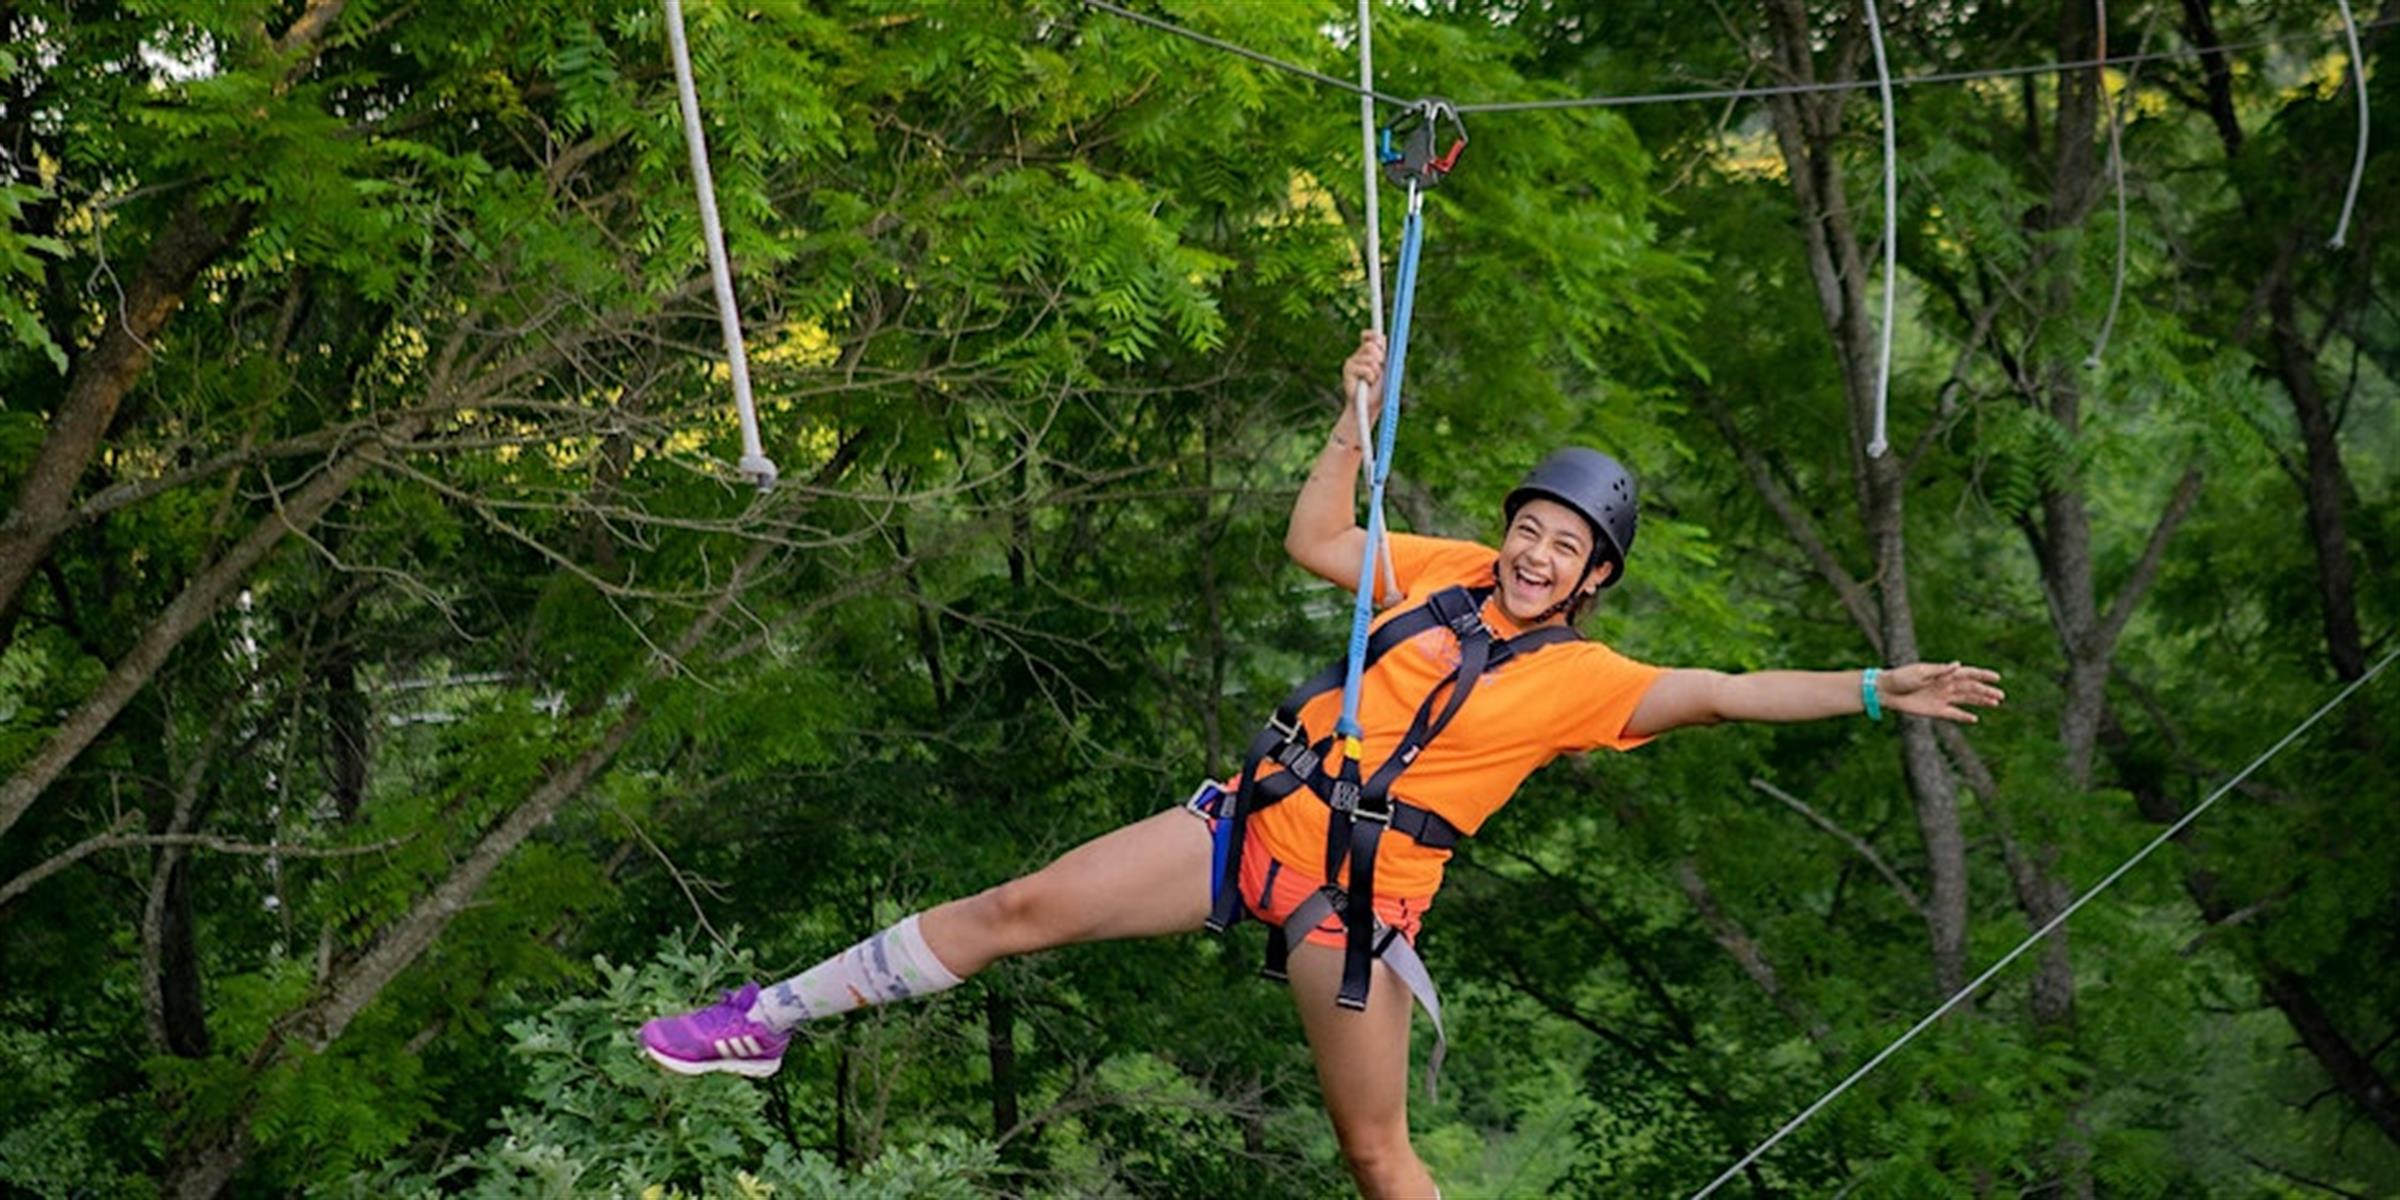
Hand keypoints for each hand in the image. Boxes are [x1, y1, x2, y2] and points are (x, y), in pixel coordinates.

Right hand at [1339, 330, 1385, 411]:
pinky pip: (1365, 368)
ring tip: (1372, 381)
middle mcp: (1359, 355)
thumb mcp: (1387, 369)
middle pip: (1371, 345)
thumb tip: (1382, 337)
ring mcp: (1352, 361)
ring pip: (1370, 358)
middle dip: (1380, 359)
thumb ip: (1385, 353)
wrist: (1369, 406)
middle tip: (1379, 372)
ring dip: (1376, 372)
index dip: (1373, 335)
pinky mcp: (1348, 369)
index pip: (1369, 336)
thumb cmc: (1380, 390)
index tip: (1380, 342)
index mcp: (1370, 353)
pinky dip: (1370, 377)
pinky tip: (1366, 384)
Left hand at [1879, 662, 2004, 723]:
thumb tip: (1957, 665)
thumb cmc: (1901, 677)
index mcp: (1943, 673)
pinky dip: (1963, 716)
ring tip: (1995, 704)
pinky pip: (1953, 714)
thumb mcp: (1920, 672)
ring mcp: (1941, 698)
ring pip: (1966, 700)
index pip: (1968, 673)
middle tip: (2001, 696)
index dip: (1983, 675)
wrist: (1886, 691)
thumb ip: (1940, 671)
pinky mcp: (1935, 710)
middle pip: (1971, 688)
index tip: (1997, 678)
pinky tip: (1975, 719)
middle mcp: (1945, 685)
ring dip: (1980, 702)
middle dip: (1986, 691)